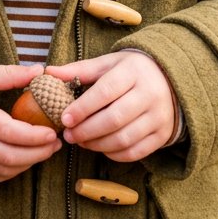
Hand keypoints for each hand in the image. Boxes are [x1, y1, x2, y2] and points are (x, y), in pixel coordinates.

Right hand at [0, 63, 60, 180]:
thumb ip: (9, 74)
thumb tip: (40, 71)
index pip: (7, 131)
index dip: (33, 136)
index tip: (52, 132)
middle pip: (7, 155)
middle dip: (37, 153)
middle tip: (56, 144)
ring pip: (1, 169)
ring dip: (27, 164)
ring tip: (45, 152)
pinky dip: (11, 170)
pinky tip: (25, 159)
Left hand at [45, 51, 176, 161]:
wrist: (169, 79)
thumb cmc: (129, 72)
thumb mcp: (107, 64)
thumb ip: (79, 70)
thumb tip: (48, 73)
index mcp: (133, 72)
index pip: (105, 92)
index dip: (83, 108)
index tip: (64, 118)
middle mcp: (150, 94)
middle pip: (114, 119)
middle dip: (87, 130)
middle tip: (68, 135)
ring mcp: (159, 116)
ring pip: (124, 138)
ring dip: (97, 145)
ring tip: (81, 141)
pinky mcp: (162, 134)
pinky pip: (136, 152)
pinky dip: (114, 154)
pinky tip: (101, 147)